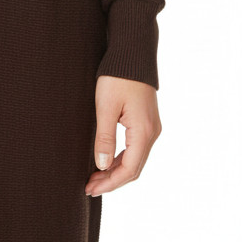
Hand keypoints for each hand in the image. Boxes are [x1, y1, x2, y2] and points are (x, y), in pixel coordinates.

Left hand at [85, 74, 161, 196]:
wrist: (133, 52)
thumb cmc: (117, 77)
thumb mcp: (106, 107)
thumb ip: (104, 138)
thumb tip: (101, 166)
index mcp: (144, 132)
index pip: (129, 170)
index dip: (109, 183)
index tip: (90, 188)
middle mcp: (152, 133)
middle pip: (134, 168)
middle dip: (111, 181)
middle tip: (89, 187)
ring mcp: (152, 128)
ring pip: (135, 159)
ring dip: (115, 170)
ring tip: (94, 177)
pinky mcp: (147, 122)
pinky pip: (135, 148)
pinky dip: (120, 158)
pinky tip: (105, 161)